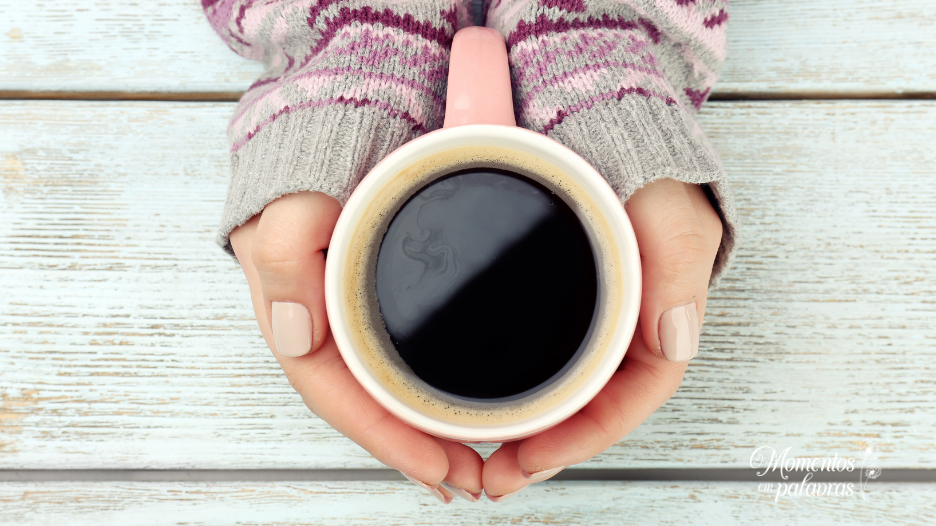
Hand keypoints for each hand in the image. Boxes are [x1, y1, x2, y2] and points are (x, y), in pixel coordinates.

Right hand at [229, 191, 484, 502]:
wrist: (330, 118)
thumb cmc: (307, 161)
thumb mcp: (291, 200)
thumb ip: (286, 251)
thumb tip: (298, 334)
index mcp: (295, 311)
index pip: (337, 395)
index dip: (386, 439)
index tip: (437, 469)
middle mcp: (319, 321)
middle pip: (365, 403)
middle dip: (414, 449)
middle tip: (470, 479)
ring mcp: (345, 310)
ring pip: (381, 387)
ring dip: (420, 428)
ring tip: (469, 461)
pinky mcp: (374, 295)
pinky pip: (394, 357)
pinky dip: (420, 390)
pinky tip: (447, 406)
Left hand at [480, 178, 722, 500]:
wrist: (597, 122)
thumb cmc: (641, 164)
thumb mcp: (670, 208)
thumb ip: (678, 261)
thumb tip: (674, 336)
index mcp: (658, 318)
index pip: (628, 401)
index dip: (583, 440)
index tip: (531, 460)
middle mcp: (624, 326)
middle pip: (590, 409)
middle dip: (547, 452)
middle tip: (494, 478)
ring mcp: (590, 317)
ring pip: (564, 393)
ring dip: (529, 433)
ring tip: (480, 461)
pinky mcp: (555, 302)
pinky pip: (541, 360)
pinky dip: (519, 392)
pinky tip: (485, 407)